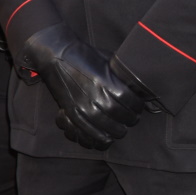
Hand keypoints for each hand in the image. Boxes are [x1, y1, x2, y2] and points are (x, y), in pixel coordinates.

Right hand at [19, 25, 144, 150]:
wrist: (57, 56)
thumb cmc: (85, 56)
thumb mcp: (109, 61)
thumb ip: (123, 77)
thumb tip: (139, 89)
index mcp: (109, 84)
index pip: (132, 103)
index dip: (138, 107)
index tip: (138, 107)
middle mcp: (98, 98)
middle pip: (122, 117)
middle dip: (130, 119)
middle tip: (132, 118)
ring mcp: (84, 107)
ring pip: (108, 128)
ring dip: (117, 130)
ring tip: (121, 129)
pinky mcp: (72, 112)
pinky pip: (89, 132)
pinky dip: (100, 138)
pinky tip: (106, 137)